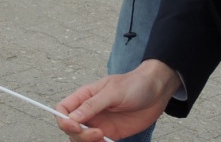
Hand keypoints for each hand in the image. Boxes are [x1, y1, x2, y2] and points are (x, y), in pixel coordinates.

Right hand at [56, 60, 180, 141]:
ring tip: (104, 137)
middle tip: (97, 133)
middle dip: (79, 134)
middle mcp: (89, 111)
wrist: (157, 92)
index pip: (63, 109)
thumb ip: (92, 105)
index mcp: (84, 97)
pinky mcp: (112, 133)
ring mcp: (100, 123)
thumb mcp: (112, 92)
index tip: (75, 126)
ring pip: (82, 139)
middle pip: (70, 128)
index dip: (63, 120)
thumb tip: (72, 118)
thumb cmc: (134, 85)